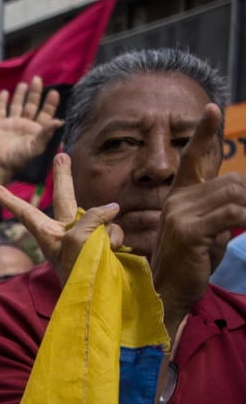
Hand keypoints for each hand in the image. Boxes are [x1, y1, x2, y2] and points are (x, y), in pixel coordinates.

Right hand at [0, 78, 63, 178]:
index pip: (45, 113)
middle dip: (35, 93)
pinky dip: (1, 101)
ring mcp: (11, 124)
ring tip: (24, 84)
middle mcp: (25, 125)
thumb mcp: (35, 147)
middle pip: (31, 105)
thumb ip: (46, 133)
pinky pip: (0, 110)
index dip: (50, 103)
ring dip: (20, 95)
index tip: (54, 92)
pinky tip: (4, 92)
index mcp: (36, 130)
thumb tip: (59, 121)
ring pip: (17, 105)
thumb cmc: (18, 159)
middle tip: (38, 79)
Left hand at [0, 153, 120, 287]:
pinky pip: (114, 232)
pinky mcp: (104, 243)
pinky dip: (115, 242)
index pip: (26, 211)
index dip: (11, 199)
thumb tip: (112, 208)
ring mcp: (86, 236)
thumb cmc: (79, 270)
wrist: (97, 298)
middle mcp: (64, 231)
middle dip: (63, 176)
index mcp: (47, 232)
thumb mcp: (79, 239)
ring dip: (105, 233)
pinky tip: (112, 254)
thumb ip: (94, 217)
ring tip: (99, 251)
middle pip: (65, 197)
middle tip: (61, 155)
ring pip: (101, 219)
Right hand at [150, 103, 245, 326]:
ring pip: (235, 194)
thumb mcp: (208, 233)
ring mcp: (180, 214)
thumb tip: (242, 197)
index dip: (204, 133)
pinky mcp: (188, 229)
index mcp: (180, 199)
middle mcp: (177, 201)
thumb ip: (221, 211)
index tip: (211, 109)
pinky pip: (232, 214)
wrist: (166, 294)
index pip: (194, 159)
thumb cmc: (189, 266)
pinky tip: (243, 232)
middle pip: (232, 181)